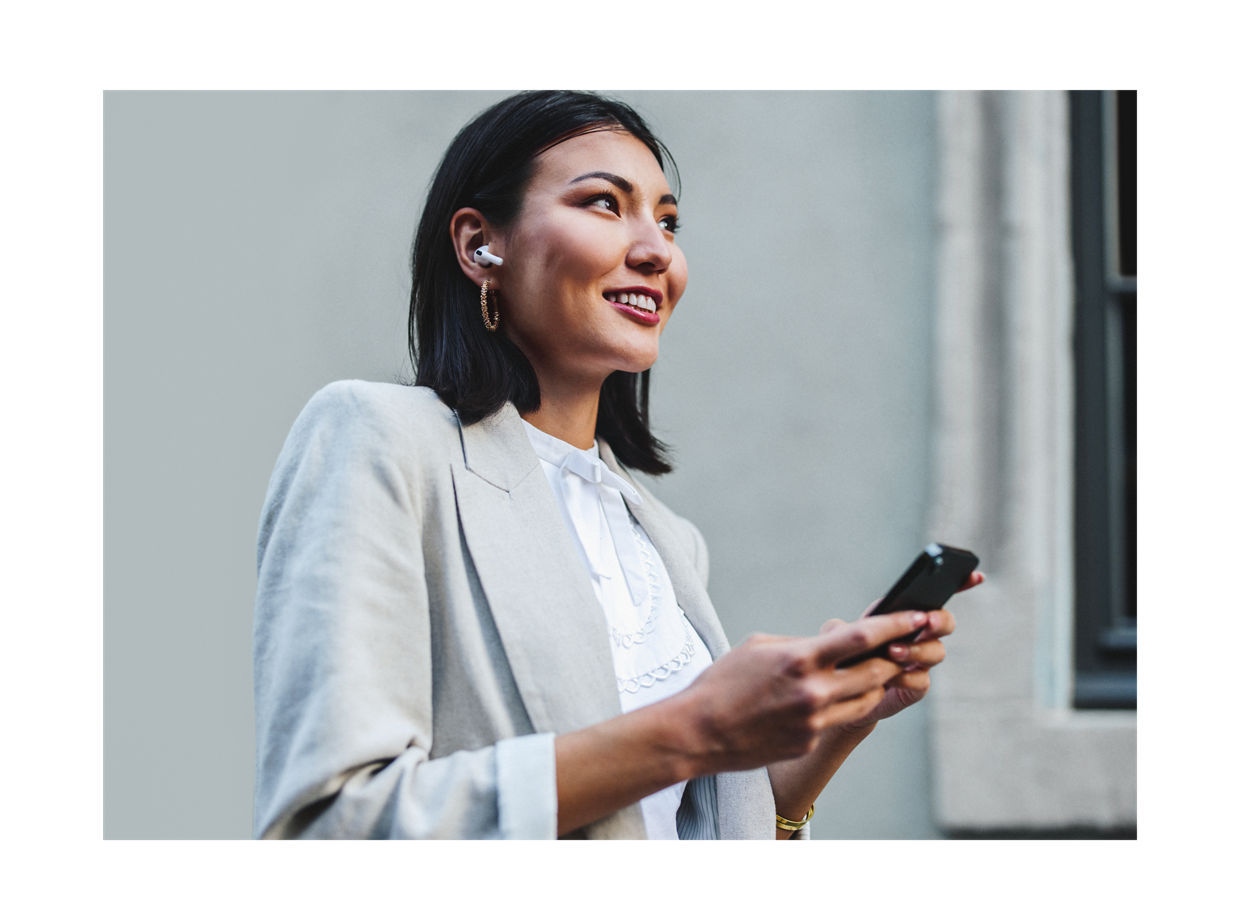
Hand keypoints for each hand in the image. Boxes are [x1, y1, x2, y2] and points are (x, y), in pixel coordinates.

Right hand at [672, 610, 932, 774]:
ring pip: (866, 700)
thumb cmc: (724, 681)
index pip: (863, 637)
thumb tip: (829, 645)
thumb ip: (801, 645)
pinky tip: (826, 699)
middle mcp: (813, 691)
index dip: (896, 625)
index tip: (918, 615)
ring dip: (874, 684)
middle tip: (904, 646)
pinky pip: (839, 720)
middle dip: (894, 657)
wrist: (699, 731)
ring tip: (870, 671)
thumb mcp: (760, 646)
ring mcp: (814, 721)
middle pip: (876, 672)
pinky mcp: (809, 742)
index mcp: (800, 659)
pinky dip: (841, 706)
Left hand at [834, 571, 983, 731]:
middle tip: (924, 622)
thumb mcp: (837, 638)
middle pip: (945, 622)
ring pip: (936, 651)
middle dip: (939, 620)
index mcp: (903, 614)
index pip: (935, 595)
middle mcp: (918, 635)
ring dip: (917, 649)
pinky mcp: (915, 686)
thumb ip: (838, 629)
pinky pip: (921, 679)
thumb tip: (840, 628)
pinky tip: (890, 677)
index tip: (975, 574)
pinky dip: (906, 676)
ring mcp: (919, 661)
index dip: (960, 583)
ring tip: (893, 651)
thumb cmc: (844, 658)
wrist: (842, 695)